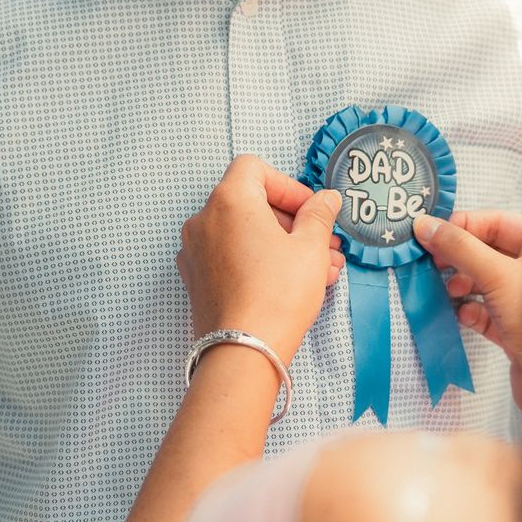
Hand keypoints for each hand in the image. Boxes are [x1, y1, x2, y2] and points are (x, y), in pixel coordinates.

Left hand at [177, 155, 343, 363]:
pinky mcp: (196, 279)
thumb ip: (319, 214)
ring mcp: (196, 251)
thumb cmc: (277, 295)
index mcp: (229, 200)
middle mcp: (204, 220)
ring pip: (245, 233)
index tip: (311, 209)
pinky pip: (232, 256)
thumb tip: (325, 199)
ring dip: (282, 243)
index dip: (288, 185)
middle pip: (251, 202)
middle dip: (292, 220)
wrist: (244, 352)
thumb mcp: (310, 247)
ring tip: (319, 268)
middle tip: (323, 242)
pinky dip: (259, 260)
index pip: (255, 169)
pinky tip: (292, 282)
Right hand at [414, 209, 521, 417]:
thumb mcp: (497, 276)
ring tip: (449, 290)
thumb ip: (460, 249)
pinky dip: (473, 311)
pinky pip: (489, 311)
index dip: (464, 226)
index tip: (432, 233)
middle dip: (460, 258)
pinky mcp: (520, 328)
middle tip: (434, 262)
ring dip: (463, 284)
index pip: (498, 222)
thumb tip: (426, 225)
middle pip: (490, 251)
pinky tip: (464, 315)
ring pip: (487, 281)